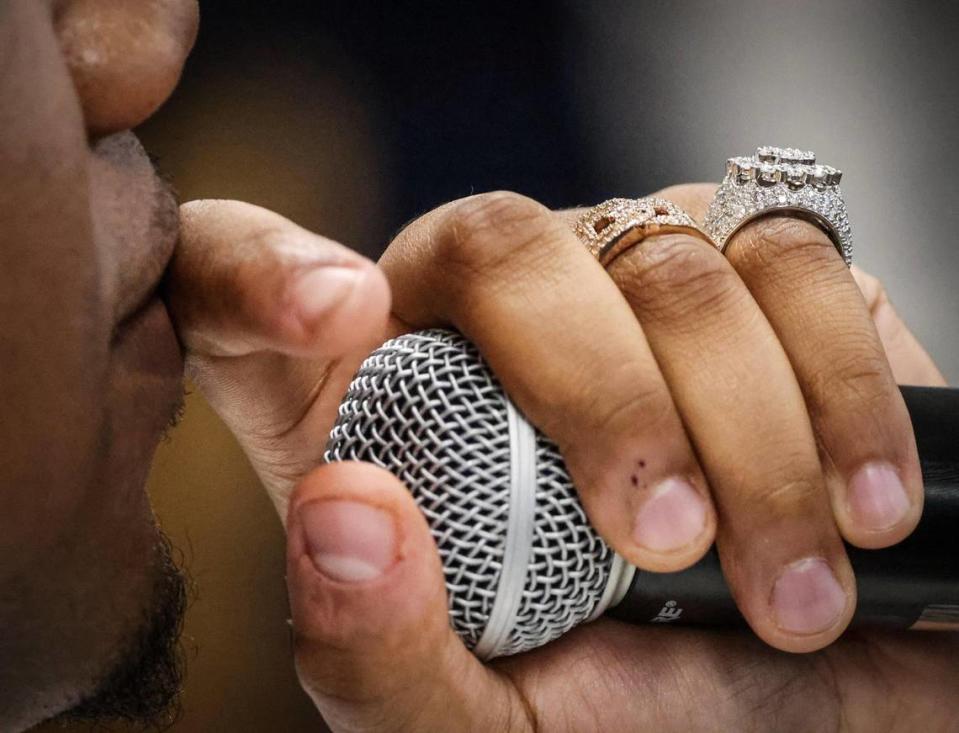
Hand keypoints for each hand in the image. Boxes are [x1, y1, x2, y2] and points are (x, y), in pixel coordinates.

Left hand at [166, 191, 953, 730]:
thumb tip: (343, 517)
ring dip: (748, 438)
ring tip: (791, 595)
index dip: (256, 275)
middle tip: (671, 548)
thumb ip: (382, 654)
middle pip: (497, 245)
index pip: (247, 286)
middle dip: (600, 399)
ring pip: (668, 264)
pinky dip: (844, 392)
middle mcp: (491, 312)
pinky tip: (864, 508)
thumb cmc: (632, 714)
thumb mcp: (480, 723)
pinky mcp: (761, 267)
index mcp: (375, 407)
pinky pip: (796, 263)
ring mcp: (631, 270)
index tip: (321, 319)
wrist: (815, 707)